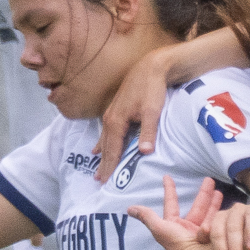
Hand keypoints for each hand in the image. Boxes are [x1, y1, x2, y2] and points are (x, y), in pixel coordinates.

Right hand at [96, 43, 179, 182]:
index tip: (106, 182)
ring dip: (102, 156)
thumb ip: (148, 132)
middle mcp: (110, 119)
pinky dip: (102, 142)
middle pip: (106, 147)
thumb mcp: (153, 110)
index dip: (110, 166)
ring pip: (105, 140)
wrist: (151, 67)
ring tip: (97, 171)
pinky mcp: (116, 109)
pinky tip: (97, 148)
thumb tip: (144, 152)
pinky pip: (106, 132)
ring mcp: (111, 114)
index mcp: (117, 121)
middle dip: (103, 165)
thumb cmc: (152, 88)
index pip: (113, 150)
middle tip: (99, 182)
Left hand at [127, 176, 229, 249]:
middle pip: (196, 206)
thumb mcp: (161, 228)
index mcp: (174, 226)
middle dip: (203, 194)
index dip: (169, 190)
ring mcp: (204, 232)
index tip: (167, 177)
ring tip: (218, 189)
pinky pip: (219, 219)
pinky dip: (222, 211)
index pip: (171, 204)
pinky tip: (226, 204)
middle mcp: (189, 229)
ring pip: (209, 212)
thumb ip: (147, 217)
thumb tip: (129, 209)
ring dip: (213, 201)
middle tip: (209, 179)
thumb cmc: (178, 245)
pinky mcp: (217, 234)